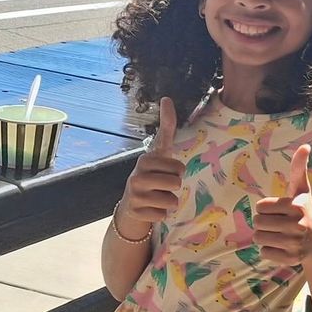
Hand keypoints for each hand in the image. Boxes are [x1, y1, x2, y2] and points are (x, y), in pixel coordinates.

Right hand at [118, 97, 184, 235]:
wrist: (132, 202)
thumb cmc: (153, 173)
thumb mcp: (160, 151)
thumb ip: (166, 126)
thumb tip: (166, 97)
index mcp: (145, 159)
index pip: (177, 166)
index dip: (178, 170)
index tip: (169, 169)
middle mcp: (136, 175)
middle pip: (176, 182)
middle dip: (175, 186)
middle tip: (165, 185)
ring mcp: (134, 195)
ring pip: (171, 200)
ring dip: (170, 201)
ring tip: (159, 196)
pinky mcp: (136, 212)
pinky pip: (163, 214)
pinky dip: (162, 214)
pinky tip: (152, 208)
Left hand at [254, 145, 311, 264]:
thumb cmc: (304, 210)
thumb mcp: (301, 189)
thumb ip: (299, 167)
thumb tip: (305, 145)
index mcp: (296, 206)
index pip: (260, 207)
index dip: (265, 208)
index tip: (277, 210)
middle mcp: (297, 226)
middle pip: (257, 223)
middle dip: (262, 223)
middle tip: (275, 223)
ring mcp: (295, 244)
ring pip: (258, 238)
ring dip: (263, 236)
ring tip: (277, 234)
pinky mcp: (291, 259)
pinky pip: (264, 252)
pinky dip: (268, 250)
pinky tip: (281, 246)